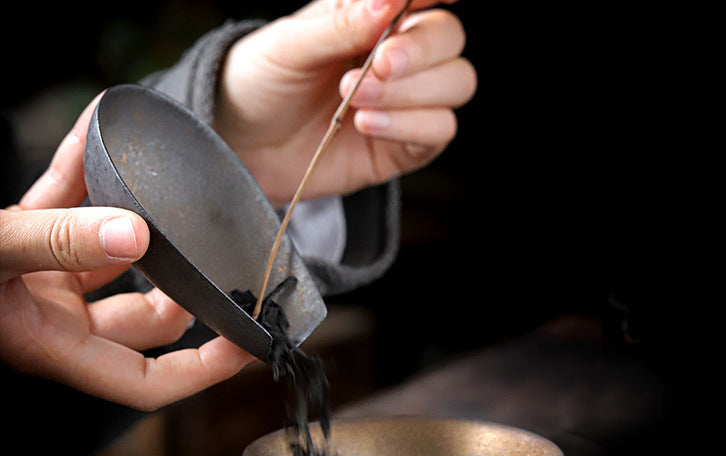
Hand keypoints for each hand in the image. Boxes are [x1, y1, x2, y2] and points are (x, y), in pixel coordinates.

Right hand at [0, 95, 254, 410]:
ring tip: (174, 188)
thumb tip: (135, 233)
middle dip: (184, 288)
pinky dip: (84, 175)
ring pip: (114, 261)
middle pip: (146, 321)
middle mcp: (54, 320)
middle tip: (224, 254)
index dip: (204, 369)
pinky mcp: (22, 240)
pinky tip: (102, 131)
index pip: (149, 381)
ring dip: (140, 223)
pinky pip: (66, 209)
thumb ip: (56, 242)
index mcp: (54, 346)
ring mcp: (40, 283)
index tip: (248, 340)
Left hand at [215, 0, 475, 205]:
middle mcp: (398, 54)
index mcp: (373, 14)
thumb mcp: (289, 45)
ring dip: (411, 93)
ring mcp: (406, 101)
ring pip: (456, 84)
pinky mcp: (405, 145)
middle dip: (420, 52)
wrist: (246, 147)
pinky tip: (367, 125)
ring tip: (356, 100)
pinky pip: (439, 131)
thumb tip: (390, 0)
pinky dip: (408, 126)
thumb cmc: (262, 84)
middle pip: (450, 39)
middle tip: (377, 65)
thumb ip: (341, 24)